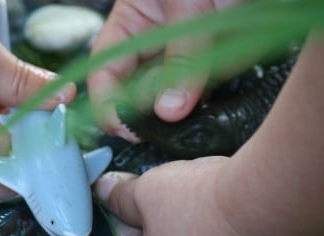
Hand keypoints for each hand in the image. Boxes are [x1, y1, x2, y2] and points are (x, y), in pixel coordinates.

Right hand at [87, 0, 241, 140]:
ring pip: (172, 95)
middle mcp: (154, 43)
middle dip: (146, 114)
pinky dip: (209, 102)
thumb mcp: (190, 4)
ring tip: (191, 124)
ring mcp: (186, 53)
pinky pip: (206, 89)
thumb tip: (168, 112)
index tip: (128, 130)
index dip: (109, 105)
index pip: (105, 73)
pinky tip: (214, 111)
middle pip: (137, 91)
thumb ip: (182, 55)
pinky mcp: (218, 59)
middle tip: (165, 133)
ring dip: (180, 112)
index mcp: (131, 24)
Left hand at [93, 158, 322, 235]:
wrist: (272, 204)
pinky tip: (241, 205)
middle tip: (177, 186)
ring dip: (203, 219)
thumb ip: (121, 194)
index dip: (128, 206)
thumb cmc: (197, 201)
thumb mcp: (148, 190)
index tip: (136, 186)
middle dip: (167, 213)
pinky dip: (237, 227)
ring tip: (212, 191)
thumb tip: (103, 190)